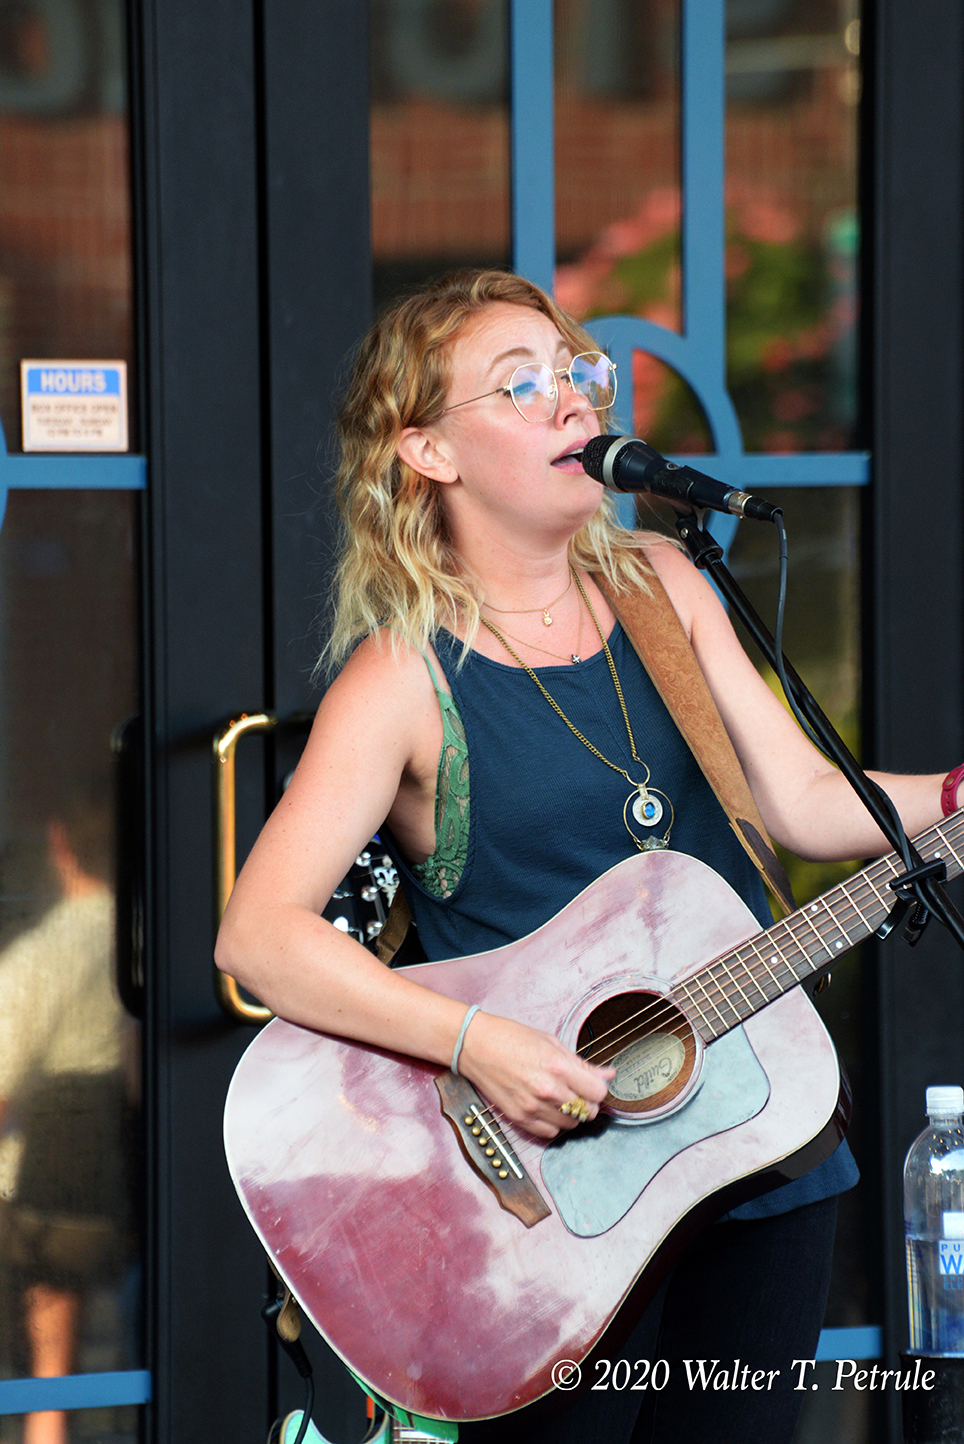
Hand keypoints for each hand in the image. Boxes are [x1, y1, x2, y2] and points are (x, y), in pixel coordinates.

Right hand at [456, 1010, 614, 1139]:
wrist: (475, 1046)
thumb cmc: (511, 1038)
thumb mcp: (551, 1043)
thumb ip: (582, 1064)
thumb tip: (608, 1074)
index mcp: (559, 1066)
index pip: (598, 1092)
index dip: (598, 1088)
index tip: (592, 1083)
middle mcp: (548, 1090)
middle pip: (588, 1111)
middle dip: (587, 1101)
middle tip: (578, 1090)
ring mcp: (533, 1107)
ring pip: (571, 1124)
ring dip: (572, 1114)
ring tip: (561, 1098)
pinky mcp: (519, 1118)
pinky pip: (549, 1133)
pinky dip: (554, 1124)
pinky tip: (548, 1109)